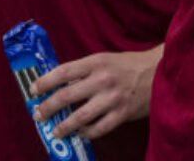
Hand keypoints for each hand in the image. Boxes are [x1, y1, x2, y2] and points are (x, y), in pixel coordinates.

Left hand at [31, 48, 157, 140]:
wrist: (160, 71)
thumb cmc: (128, 65)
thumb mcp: (105, 60)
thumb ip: (84, 72)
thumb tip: (60, 85)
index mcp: (96, 62)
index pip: (63, 72)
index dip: (45, 82)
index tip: (33, 90)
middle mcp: (102, 79)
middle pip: (67, 95)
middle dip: (48, 107)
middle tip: (38, 115)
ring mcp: (113, 98)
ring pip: (81, 116)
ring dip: (64, 125)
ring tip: (55, 131)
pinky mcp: (123, 113)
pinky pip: (100, 128)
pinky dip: (87, 133)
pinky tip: (80, 133)